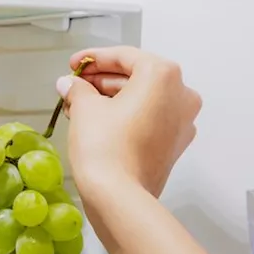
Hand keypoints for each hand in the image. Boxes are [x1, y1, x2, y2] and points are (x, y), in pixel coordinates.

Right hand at [55, 47, 200, 198]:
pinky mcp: (175, 144)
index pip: (125, 57)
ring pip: (143, 99)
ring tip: (79, 104)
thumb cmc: (105, 147)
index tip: (74, 64)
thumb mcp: (85, 107)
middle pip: (137, 77)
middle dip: (102, 81)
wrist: (119, 196)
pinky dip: (127, 116)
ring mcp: (183, 122)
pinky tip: (98, 120)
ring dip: (112, 98)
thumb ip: (78, 88)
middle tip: (75, 85)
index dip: (94, 58)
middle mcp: (182, 94)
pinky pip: (150, 119)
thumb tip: (70, 84)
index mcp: (163, 75)